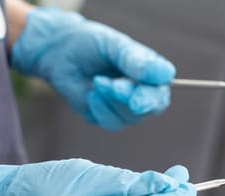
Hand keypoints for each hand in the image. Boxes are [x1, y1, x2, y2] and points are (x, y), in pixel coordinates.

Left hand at [12, 7, 174, 130]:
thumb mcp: (113, 44)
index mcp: (151, 74)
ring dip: (110, 100)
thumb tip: (165, 74)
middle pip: (151, 108)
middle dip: (129, 99)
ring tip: (97, 81)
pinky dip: (99, 109)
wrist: (60, 54)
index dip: (151, 98)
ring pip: (130, 117)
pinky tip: (91, 94)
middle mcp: (144, 92)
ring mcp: (127, 108)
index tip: (136, 101)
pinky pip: (110, 123)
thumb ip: (136, 59)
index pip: (162, 92)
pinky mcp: (109, 117)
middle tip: (112, 86)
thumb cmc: (90, 44)